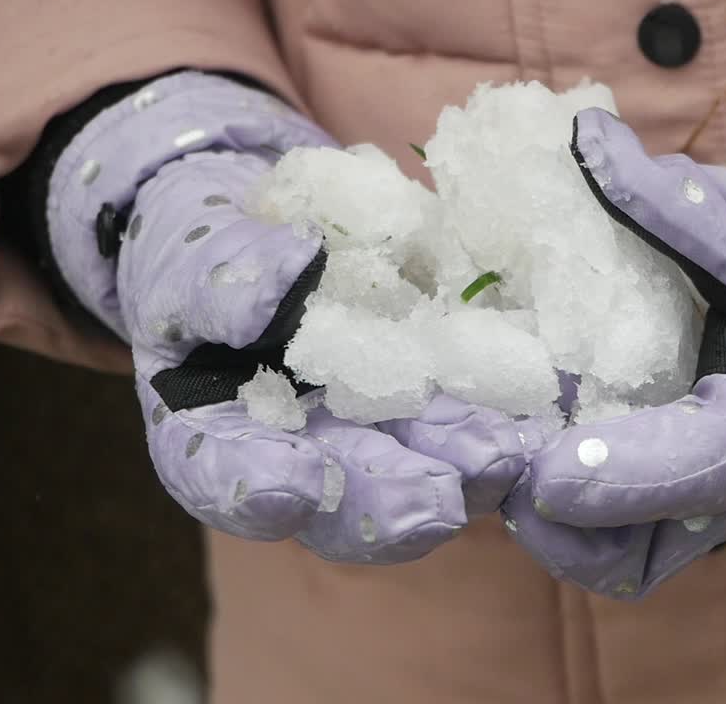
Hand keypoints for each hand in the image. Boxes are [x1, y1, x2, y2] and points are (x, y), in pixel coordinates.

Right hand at [47, 72, 534, 562]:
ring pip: (417, 474)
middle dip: (390, 503)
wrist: (265, 222)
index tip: (293, 486)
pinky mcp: (429, 401)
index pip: (224, 480)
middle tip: (436, 502)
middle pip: (338, 502)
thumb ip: (221, 283)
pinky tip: (535, 415)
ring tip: (503, 456)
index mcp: (218, 440)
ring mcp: (371, 434)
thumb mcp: (190, 258)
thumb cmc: (199, 252)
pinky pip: (467, 420)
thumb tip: (283, 284)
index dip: (256, 491)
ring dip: (463, 472)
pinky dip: (500, 420)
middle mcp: (301, 457)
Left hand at [504, 58, 725, 595]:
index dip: (605, 480)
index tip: (532, 469)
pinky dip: (607, 494)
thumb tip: (582, 142)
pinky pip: (667, 518)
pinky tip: (562, 434)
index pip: (688, 476)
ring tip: (509, 449)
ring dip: (572, 517)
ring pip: (648, 547)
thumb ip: (671, 199)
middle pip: (642, 552)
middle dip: (558, 522)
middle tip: (490, 459)